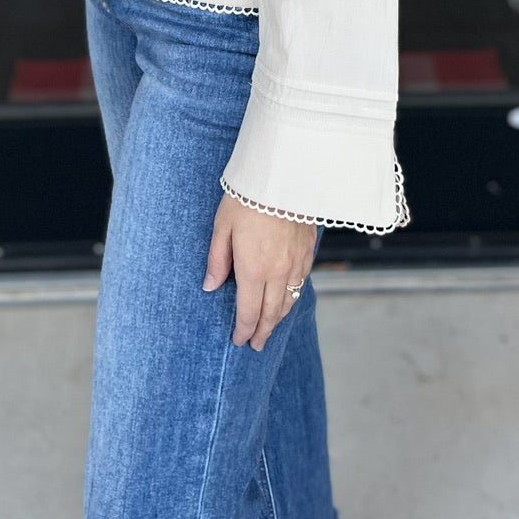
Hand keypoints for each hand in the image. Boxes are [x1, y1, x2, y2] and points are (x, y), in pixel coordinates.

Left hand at [202, 194, 316, 350]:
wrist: (284, 174)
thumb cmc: (247, 197)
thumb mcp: (222, 227)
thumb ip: (218, 260)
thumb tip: (210, 287)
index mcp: (254, 269)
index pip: (249, 312)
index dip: (244, 330)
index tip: (239, 340)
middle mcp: (278, 271)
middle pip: (271, 312)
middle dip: (263, 331)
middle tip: (257, 344)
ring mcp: (296, 261)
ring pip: (289, 300)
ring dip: (278, 317)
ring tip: (270, 327)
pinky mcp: (308, 249)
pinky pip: (301, 282)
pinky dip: (293, 296)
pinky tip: (287, 297)